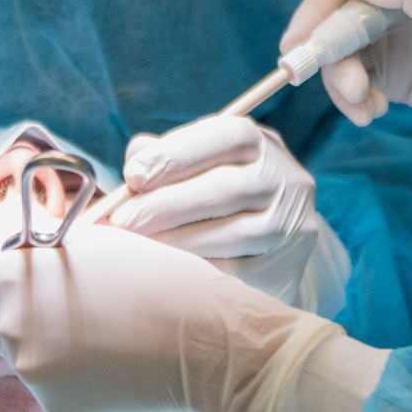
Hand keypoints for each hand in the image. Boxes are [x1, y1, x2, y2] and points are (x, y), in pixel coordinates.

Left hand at [0, 224, 340, 411]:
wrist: (201, 339)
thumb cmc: (155, 278)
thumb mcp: (96, 241)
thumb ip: (43, 249)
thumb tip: (16, 260)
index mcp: (14, 278)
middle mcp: (10, 327)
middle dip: (23, 312)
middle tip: (75, 303)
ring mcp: (31, 372)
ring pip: (22, 354)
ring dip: (49, 343)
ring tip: (102, 329)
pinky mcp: (54, 406)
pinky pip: (50, 384)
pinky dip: (72, 374)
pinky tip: (110, 358)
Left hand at [110, 116, 347, 310]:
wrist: (278, 234)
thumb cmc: (223, 187)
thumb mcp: (204, 159)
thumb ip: (169, 153)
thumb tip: (135, 161)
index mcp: (262, 143)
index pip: (226, 137)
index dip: (176, 154)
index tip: (134, 176)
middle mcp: (284, 180)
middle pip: (224, 189)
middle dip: (165, 205)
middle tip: (123, 221)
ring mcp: (289, 226)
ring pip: (231, 234)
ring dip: (176, 241)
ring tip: (137, 246)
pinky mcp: (283, 268)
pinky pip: (237, 273)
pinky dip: (198, 269)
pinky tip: (168, 269)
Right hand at [281, 0, 411, 130]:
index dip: (315, 11)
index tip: (295, 45)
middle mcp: (396, 12)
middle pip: (337, 27)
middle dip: (332, 60)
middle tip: (352, 92)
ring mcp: (395, 46)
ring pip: (343, 60)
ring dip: (344, 86)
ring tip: (367, 110)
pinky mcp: (398, 79)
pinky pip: (358, 84)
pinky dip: (356, 101)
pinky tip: (374, 114)